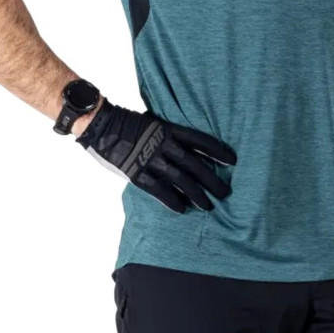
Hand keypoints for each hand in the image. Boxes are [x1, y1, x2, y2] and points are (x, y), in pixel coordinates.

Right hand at [75, 97, 236, 212]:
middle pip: (195, 165)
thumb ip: (168, 135)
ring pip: (181, 180)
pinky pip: (159, 189)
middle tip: (225, 193)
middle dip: (212, 180)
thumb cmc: (127, 123)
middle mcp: (164, 145)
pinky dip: (172, 200)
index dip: (218, 151)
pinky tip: (182, 208)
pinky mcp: (137, 173)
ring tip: (208, 206)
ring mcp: (151, 159)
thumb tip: (186, 148)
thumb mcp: (153, 123)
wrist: (100, 125)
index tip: (233, 161)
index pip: (200, 141)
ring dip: (196, 194)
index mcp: (169, 129)